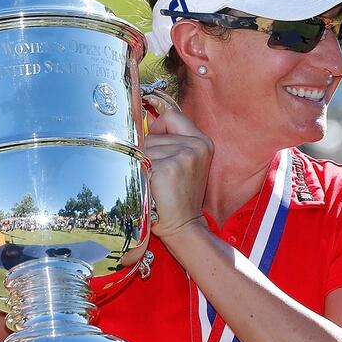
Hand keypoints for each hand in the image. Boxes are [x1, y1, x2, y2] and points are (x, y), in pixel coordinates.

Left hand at [144, 109, 212, 238]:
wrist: (183, 225)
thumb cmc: (178, 196)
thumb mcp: (184, 162)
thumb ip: (169, 140)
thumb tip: (141, 121)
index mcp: (202, 142)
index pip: (171, 116)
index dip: (157, 126)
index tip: (150, 136)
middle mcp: (195, 146)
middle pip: (152, 134)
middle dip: (148, 152)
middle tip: (158, 176)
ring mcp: (183, 156)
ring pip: (143, 148)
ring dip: (142, 165)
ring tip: (155, 183)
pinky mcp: (167, 169)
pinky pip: (139, 162)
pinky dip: (139, 175)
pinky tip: (150, 187)